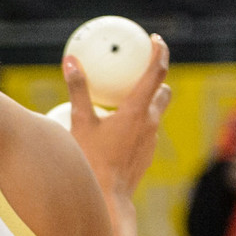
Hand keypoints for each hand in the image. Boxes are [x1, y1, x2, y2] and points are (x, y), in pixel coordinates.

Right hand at [62, 35, 171, 198]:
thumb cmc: (91, 159)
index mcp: (138, 110)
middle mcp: (151, 122)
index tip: (155, 39)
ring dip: (146, 100)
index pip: (156, 73)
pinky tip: (115, 127)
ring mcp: (151, 138)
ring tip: (124, 99)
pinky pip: (146, 128)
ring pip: (155, 110)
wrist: (108, 196)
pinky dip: (137, 120)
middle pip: (163, 91)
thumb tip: (71, 60)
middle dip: (157, 78)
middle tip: (141, 69)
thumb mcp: (80, 121)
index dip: (159, 52)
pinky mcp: (146, 151)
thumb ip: (78, 89)